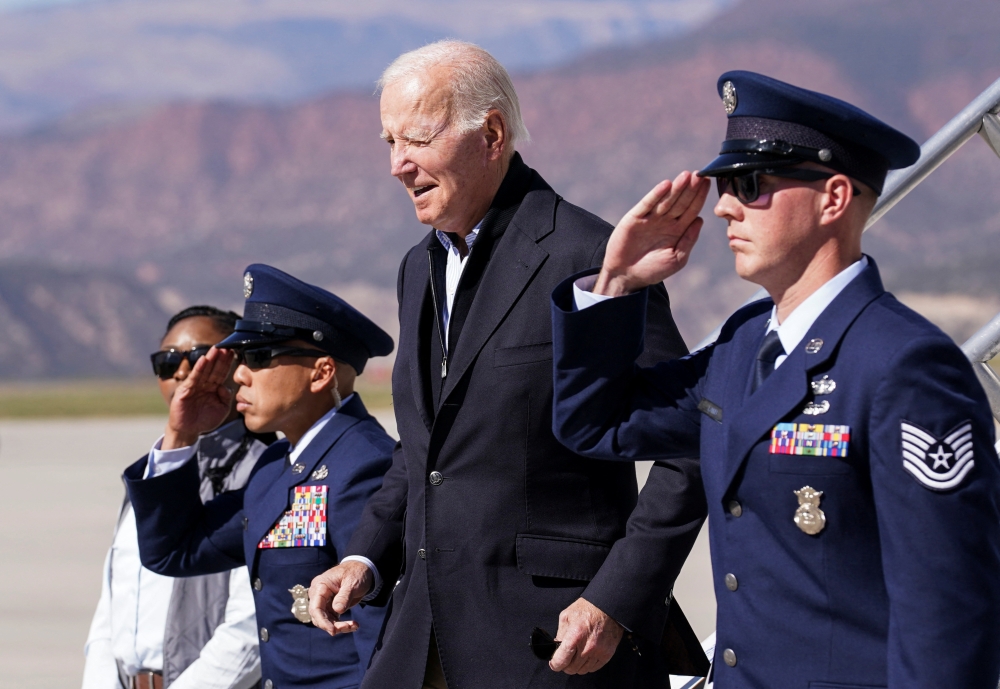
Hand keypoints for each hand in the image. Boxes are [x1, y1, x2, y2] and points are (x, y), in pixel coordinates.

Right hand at [162, 346, 235, 449]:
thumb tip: (226, 387)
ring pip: (204, 370)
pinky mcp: (185, 390)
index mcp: (214, 388)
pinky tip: (203, 360)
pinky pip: (193, 378)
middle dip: (220, 358)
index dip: (227, 363)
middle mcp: (204, 384)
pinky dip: (198, 369)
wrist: (189, 430)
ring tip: (216, 348)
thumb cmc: (205, 420)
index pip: (222, 373)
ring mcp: (194, 386)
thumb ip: (226, 397)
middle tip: (227, 346)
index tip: (234, 353)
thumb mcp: (222, 409)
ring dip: (210, 359)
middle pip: (214, 368)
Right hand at [308, 561, 373, 634]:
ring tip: (354, 626)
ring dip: (338, 626)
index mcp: (320, 586)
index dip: (322, 621)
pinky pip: (332, 619)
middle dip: (332, 625)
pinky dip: (342, 624)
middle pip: (318, 616)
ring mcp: (324, 600)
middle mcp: (318, 594)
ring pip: (325, 620)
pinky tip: (354, 625)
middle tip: (348, 627)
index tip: (333, 630)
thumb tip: (337, 610)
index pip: (316, 607)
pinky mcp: (330, 606)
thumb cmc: (356, 573)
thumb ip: (344, 596)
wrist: (363, 569)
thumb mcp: (352, 583)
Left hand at [549, 598, 623, 674]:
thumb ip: (560, 634)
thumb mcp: (566, 616)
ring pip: (582, 670)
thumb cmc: (586, 609)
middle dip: (565, 665)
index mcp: (575, 636)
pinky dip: (587, 665)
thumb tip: (557, 648)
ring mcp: (598, 652)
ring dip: (576, 666)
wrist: (607, 607)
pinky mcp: (606, 655)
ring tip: (576, 656)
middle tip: (565, 658)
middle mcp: (587, 647)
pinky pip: (593, 668)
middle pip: (571, 668)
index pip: (561, 661)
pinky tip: (585, 656)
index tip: (554, 663)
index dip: (555, 664)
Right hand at [594, 171, 710, 295]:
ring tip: (687, 176)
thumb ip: (688, 240)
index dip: (699, 197)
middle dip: (690, 189)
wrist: (626, 277)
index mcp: (677, 230)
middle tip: (700, 175)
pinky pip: (647, 204)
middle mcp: (665, 221)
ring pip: (666, 200)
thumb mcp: (676, 259)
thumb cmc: (652, 270)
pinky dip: (656, 195)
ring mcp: (650, 218)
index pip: (691, 209)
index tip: (708, 183)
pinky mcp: (634, 218)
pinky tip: (665, 185)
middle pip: (681, 201)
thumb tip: (700, 220)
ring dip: (676, 188)